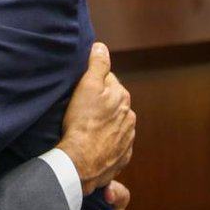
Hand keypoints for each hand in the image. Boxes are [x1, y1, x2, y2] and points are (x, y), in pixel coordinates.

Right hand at [57, 42, 135, 196]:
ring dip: (104, 125)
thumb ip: (98, 65)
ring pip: (114, 125)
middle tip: (80, 110)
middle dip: (101, 105)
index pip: (109, 82)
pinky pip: (114, 145)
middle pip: (113, 104)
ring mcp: (127, 139)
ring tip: (85, 129)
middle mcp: (130, 117)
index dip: (93, 84)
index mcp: (123, 98)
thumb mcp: (87, 86)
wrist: (81, 163)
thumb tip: (102, 47)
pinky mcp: (122, 157)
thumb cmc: (82, 123)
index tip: (81, 91)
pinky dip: (105, 144)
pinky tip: (92, 145)